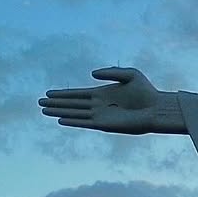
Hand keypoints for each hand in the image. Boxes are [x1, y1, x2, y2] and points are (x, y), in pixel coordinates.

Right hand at [39, 67, 164, 133]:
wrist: (157, 108)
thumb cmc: (147, 91)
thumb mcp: (130, 74)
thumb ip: (110, 72)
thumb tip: (91, 74)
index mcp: (103, 93)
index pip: (78, 94)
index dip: (63, 94)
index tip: (49, 92)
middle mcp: (100, 105)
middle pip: (73, 104)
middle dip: (57, 103)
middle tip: (40, 102)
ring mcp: (102, 115)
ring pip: (75, 113)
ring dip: (60, 112)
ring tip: (44, 110)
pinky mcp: (106, 125)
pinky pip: (85, 123)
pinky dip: (73, 121)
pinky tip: (60, 120)